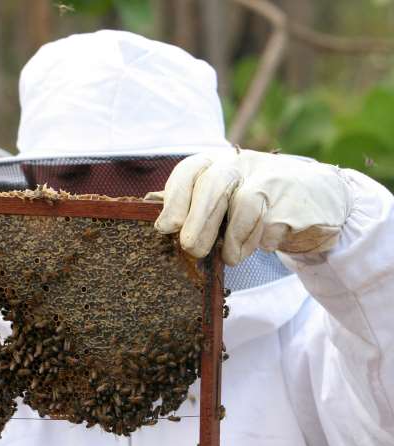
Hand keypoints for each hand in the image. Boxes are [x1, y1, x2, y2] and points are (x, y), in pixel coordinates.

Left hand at [147, 149, 352, 265]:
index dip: (175, 198)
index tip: (166, 227)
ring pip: (245, 205)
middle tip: (191, 248)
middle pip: (215, 184)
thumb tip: (151, 207)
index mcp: (220, 162)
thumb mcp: (225, 197)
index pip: (191, 169)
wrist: (321, 198)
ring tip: (231, 257)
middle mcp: (245, 164)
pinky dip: (262, 242)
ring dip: (234, 238)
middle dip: (199, 220)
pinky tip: (263, 244)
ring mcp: (275, 179)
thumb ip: (192, 202)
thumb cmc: (258, 201)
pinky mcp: (298, 201)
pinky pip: (273, 225)